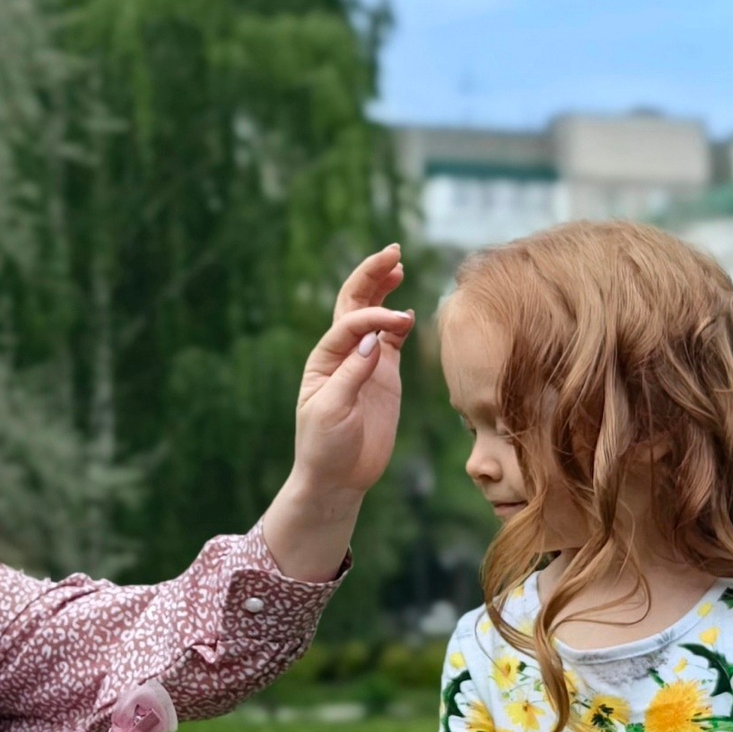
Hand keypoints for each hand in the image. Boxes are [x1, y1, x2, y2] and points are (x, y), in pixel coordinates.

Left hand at [262, 246, 411, 578]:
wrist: (337, 479)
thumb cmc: (325, 447)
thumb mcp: (333, 412)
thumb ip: (352, 374)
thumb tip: (375, 341)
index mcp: (324, 359)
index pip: (350, 322)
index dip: (373, 315)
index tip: (399, 321)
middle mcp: (343, 354)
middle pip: (355, 303)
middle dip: (372, 276)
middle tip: (393, 252)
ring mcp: (364, 363)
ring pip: (372, 316)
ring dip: (383, 289)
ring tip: (397, 265)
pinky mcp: (383, 377)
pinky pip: (391, 341)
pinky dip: (398, 322)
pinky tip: (408, 310)